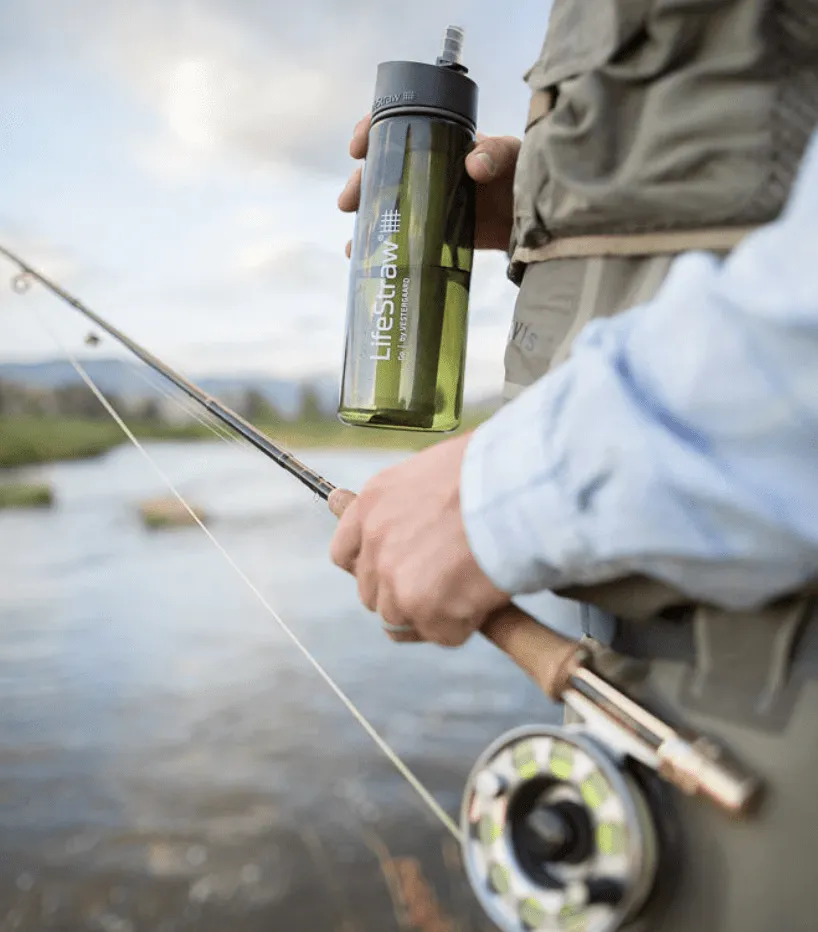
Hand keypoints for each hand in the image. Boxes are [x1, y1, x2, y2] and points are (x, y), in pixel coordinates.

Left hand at [328, 432, 510, 646]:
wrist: (518, 488)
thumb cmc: (492, 470)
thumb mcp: (435, 470)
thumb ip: (413, 504)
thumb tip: (422, 521)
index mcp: (372, 506)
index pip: (345, 554)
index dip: (371, 567)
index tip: (393, 570)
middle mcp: (376, 545)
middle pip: (372, 593)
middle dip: (403, 593)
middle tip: (443, 583)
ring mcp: (397, 581)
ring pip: (401, 618)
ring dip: (430, 614)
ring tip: (467, 593)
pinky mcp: (427, 610)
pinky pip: (442, 634)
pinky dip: (463, 625)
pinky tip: (484, 600)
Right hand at [338, 113, 519, 253]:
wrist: (533, 215)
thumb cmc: (520, 173)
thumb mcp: (510, 155)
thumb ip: (495, 153)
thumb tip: (474, 165)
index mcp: (437, 141)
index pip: (395, 127)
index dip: (371, 132)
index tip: (357, 147)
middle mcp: (425, 168)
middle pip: (382, 171)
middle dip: (359, 185)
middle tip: (348, 202)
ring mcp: (426, 200)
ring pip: (386, 204)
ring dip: (365, 220)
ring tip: (353, 243)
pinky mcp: (433, 230)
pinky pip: (401, 235)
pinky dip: (381, 246)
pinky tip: (363, 258)